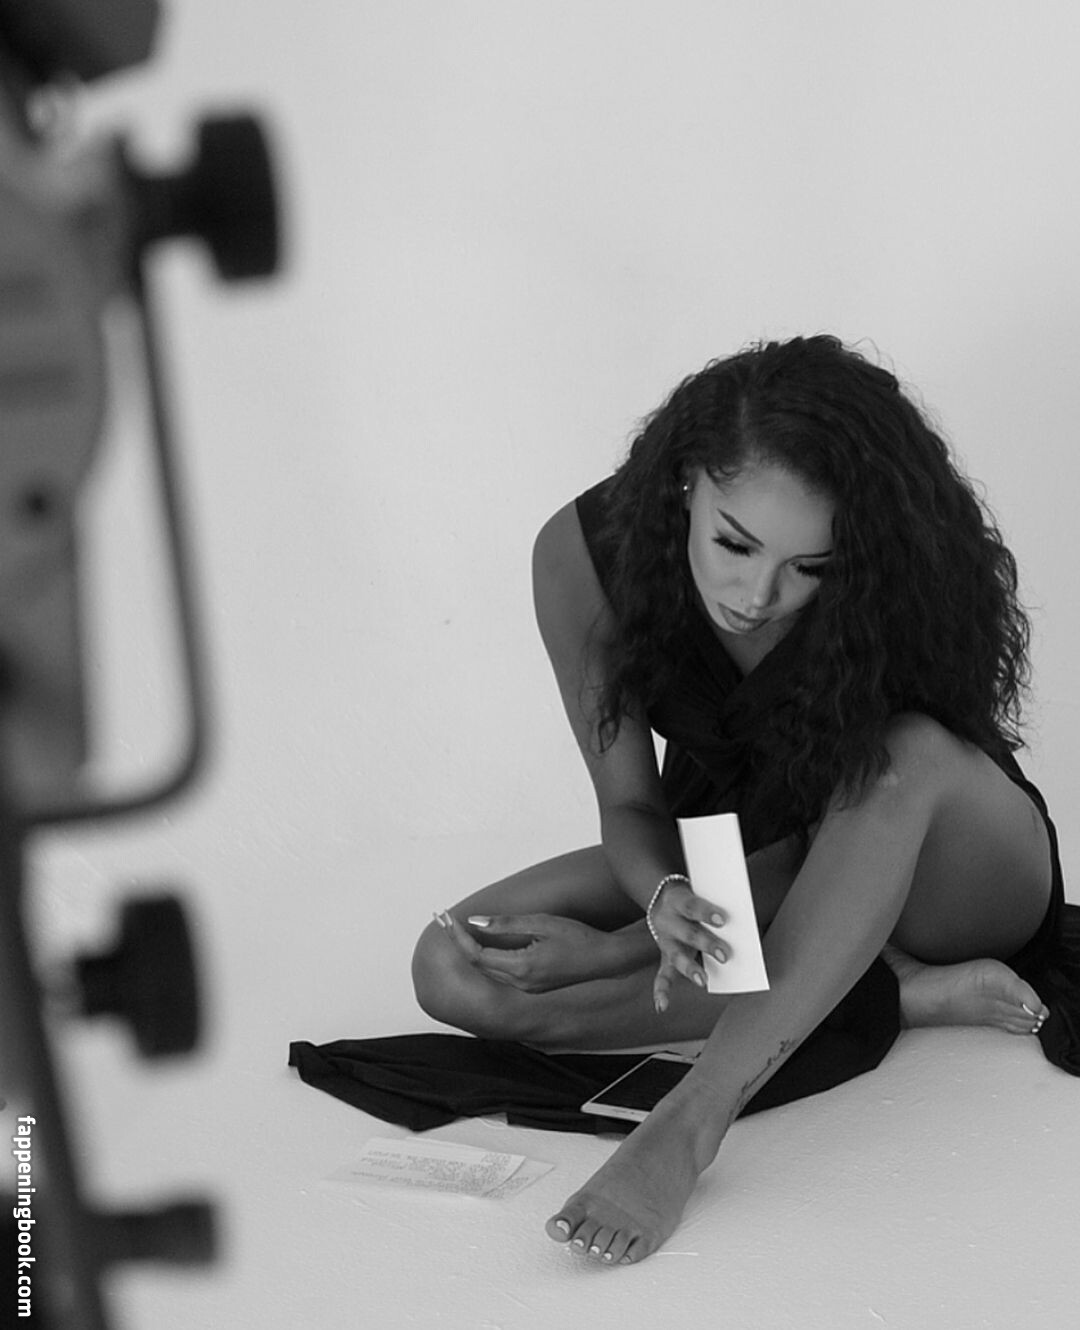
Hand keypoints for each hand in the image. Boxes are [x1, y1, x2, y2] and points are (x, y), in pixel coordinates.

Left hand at [437, 911, 614, 993]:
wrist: (606, 959)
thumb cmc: (578, 937)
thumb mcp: (541, 923)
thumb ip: (506, 924)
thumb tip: (475, 922)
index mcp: (521, 968)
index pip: (477, 954)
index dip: (458, 937)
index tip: (446, 919)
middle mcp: (520, 983)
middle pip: (478, 965)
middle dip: (459, 942)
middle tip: (444, 920)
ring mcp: (527, 989)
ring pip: (488, 971)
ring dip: (471, 951)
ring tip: (457, 930)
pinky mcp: (533, 988)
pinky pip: (501, 974)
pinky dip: (487, 958)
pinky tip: (483, 943)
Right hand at [647, 881, 729, 1013]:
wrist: (662, 897)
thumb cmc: (693, 897)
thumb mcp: (701, 894)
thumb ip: (718, 907)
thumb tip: (748, 928)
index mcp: (677, 900)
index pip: (692, 906)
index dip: (706, 912)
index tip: (722, 920)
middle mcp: (668, 921)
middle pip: (688, 934)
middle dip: (706, 944)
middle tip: (725, 955)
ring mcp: (665, 941)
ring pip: (676, 956)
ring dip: (690, 969)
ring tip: (703, 980)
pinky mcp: (665, 958)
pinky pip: (662, 975)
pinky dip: (661, 991)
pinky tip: (662, 1006)